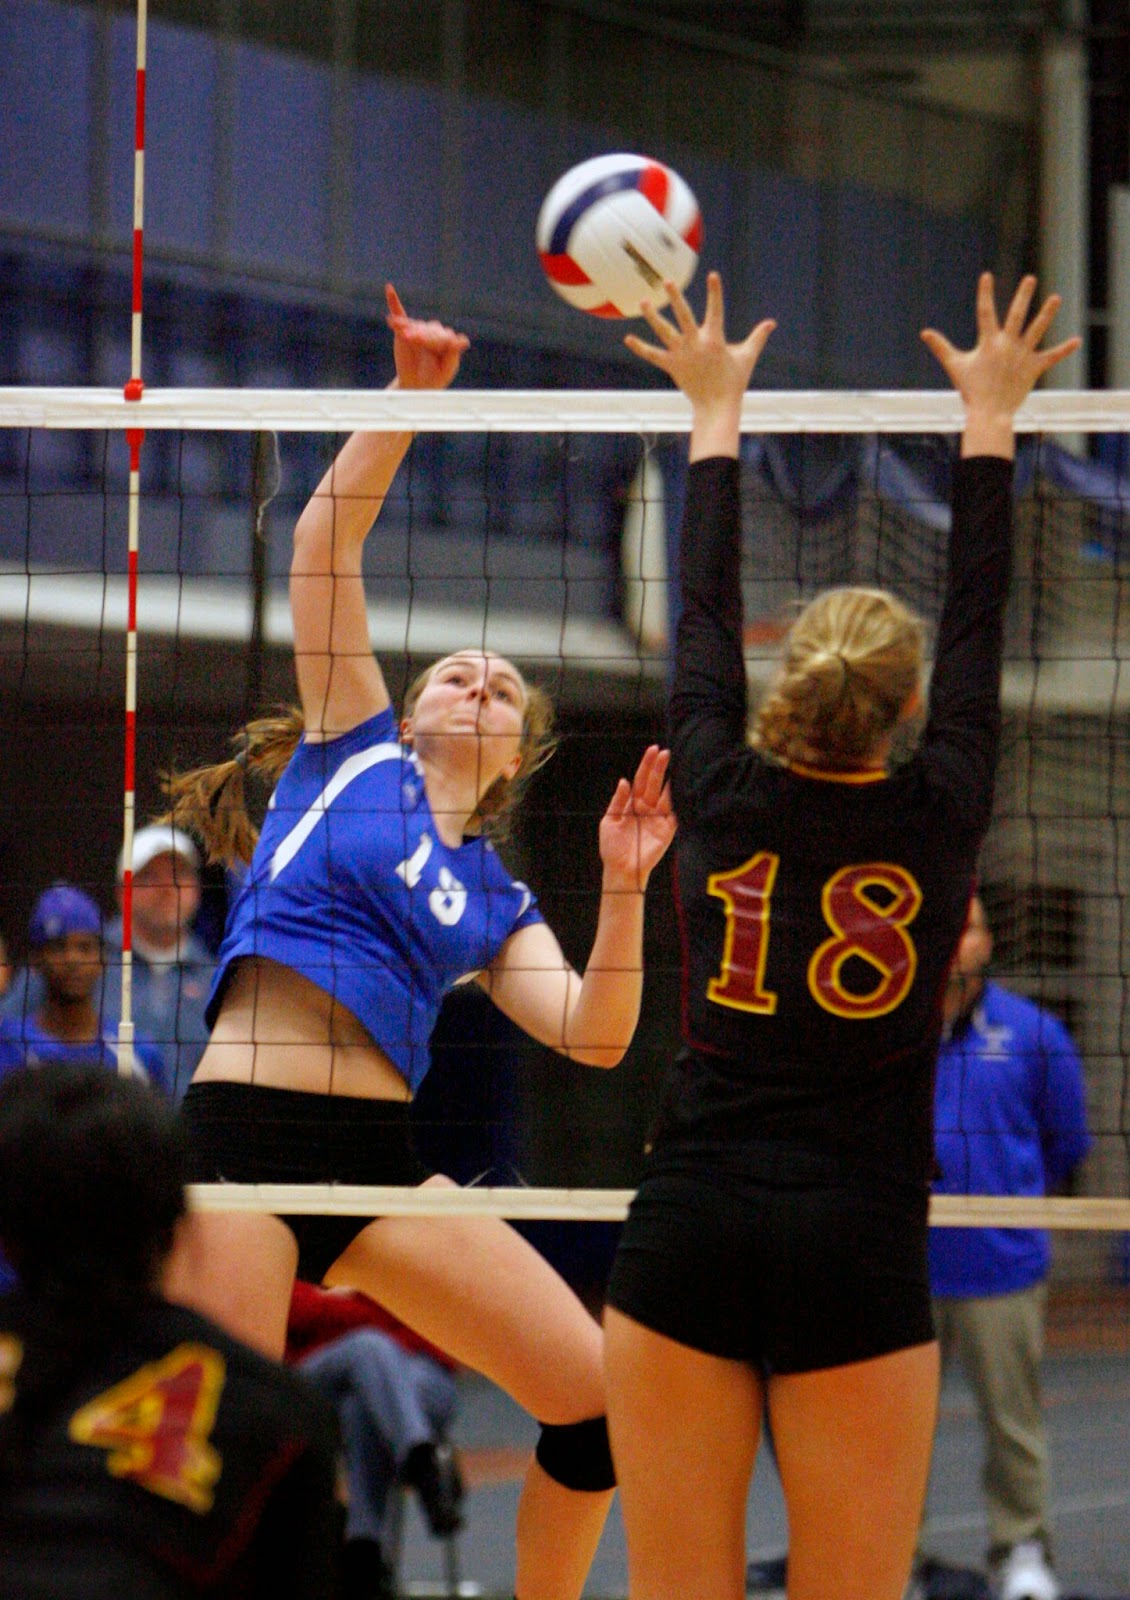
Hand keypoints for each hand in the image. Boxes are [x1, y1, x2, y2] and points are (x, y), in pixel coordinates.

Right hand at [385, 283, 469, 391]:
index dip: (437, 341)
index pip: (445, 337)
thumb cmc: (433, 379)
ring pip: (415, 326)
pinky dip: (394, 302)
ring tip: (404, 335)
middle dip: (422, 335)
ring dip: (408, 328)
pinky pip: (400, 313)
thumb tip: (463, 340)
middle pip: (430, 330)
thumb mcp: (445, 370)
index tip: (434, 345)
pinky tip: (389, 290)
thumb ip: (453, 355)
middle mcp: (436, 332)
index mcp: (449, 341)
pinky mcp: (406, 329)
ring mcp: (420, 329)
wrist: (415, 385)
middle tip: (412, 339)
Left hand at [598, 745, 675, 891]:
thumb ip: (618, 801)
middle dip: (658, 767)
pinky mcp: (667, 829)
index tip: (652, 750)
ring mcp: (658, 818)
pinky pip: (673, 812)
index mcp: (632, 804)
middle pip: (653, 783)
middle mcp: (646, 808)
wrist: (621, 869)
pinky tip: (676, 786)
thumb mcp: (609, 820)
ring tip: (671, 763)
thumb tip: (624, 781)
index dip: (646, 765)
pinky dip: (675, 800)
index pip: (640, 780)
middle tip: (664, 752)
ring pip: (665, 794)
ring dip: (668, 779)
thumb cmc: (612, 847)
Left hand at [626, 271, 775, 409]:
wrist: (717, 407)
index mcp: (714, 340)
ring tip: (643, 302)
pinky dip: (641, 348)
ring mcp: (682, 355)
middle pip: (684, 316)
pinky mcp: (672, 366)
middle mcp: (696, 344)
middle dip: (676, 298)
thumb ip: (758, 337)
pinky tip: (628, 338)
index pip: (715, 310)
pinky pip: (654, 355)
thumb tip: (772, 323)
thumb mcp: (747, 357)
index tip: (713, 275)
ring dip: (653, 317)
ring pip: (665, 332)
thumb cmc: (734, 381)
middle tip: (667, 281)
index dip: (714, 293)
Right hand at [920, 273, 1079, 446]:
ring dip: (1047, 313)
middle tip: (1030, 279)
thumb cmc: (971, 390)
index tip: (987, 276)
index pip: (985, 313)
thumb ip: (941, 347)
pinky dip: (1064, 350)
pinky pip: (1051, 357)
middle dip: (1023, 295)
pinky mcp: (1034, 368)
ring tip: (1056, 297)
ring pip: (1036, 330)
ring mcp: (1022, 355)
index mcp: (988, 343)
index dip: (985, 294)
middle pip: (1016, 315)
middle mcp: (1007, 345)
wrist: (990, 414)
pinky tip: (1076, 341)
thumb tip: (924, 333)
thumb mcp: (955, 366)